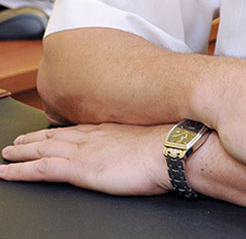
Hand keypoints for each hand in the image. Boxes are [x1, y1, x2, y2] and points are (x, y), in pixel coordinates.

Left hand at [0, 123, 170, 195]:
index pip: (75, 130)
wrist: (170, 149)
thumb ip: (134, 142)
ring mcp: (83, 151)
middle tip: (16, 143)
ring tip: (7, 155)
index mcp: (108, 130)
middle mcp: (92, 136)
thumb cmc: (166, 147)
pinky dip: (21, 171)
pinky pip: (42, 170)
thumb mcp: (148, 139)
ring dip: (21, 153)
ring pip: (42, 150)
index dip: (56, 132)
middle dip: (33, 139)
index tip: (45, 132)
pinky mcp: (79, 169)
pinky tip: (8, 173)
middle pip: (54, 137)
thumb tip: (139, 148)